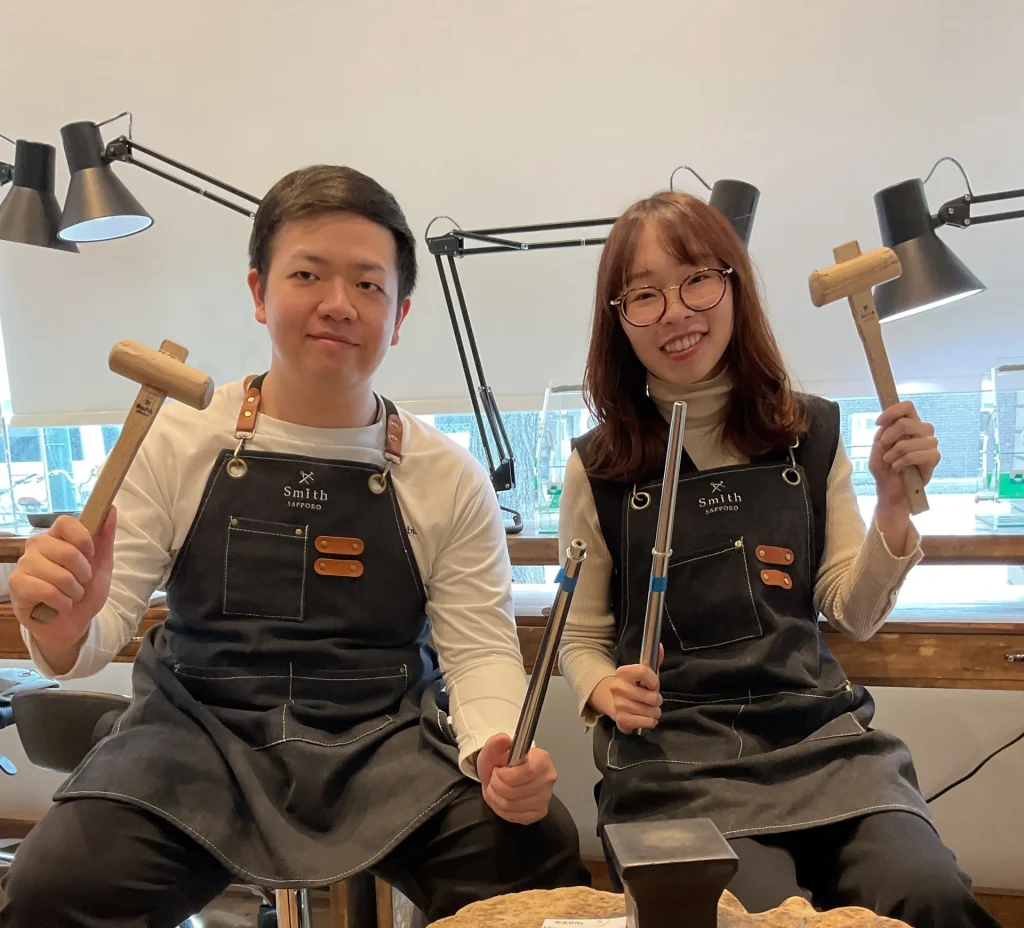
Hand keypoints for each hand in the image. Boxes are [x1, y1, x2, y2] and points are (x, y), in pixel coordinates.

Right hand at [9, 510, 116, 663]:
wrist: (73, 623)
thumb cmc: (85, 591)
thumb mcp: (103, 565)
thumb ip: (106, 537)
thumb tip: (112, 509)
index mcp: (58, 537)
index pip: (66, 522)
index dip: (83, 539)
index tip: (91, 554)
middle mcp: (37, 546)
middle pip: (68, 551)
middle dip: (84, 574)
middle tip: (81, 583)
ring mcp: (24, 564)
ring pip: (59, 575)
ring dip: (74, 592)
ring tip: (71, 596)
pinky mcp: (17, 584)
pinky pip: (47, 591)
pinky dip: (62, 603)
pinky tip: (60, 605)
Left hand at [476, 733, 556, 824]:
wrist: (504, 778)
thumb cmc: (502, 762)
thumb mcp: (494, 750)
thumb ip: (495, 743)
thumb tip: (504, 739)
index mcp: (542, 759)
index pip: (528, 772)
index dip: (508, 775)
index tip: (498, 770)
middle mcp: (548, 778)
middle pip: (516, 791)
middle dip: (496, 786)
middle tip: (493, 779)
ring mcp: (545, 798)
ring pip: (512, 805)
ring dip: (496, 797)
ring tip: (495, 788)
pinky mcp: (539, 813)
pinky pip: (514, 816)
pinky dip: (501, 809)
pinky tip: (502, 799)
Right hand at [604, 644, 662, 733]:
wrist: (615, 702)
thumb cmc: (634, 687)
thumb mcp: (643, 673)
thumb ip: (654, 660)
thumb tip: (661, 647)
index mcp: (622, 673)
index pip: (644, 671)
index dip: (654, 681)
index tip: (653, 685)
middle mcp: (617, 688)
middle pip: (652, 696)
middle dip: (656, 699)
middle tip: (650, 699)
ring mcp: (618, 705)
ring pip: (651, 711)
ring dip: (654, 712)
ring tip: (647, 708)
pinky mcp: (622, 720)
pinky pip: (647, 722)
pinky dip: (650, 722)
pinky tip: (644, 717)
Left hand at [869, 401, 939, 508]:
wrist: (891, 490)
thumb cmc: (885, 469)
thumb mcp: (877, 450)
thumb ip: (881, 435)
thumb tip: (886, 425)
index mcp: (909, 424)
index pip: (907, 406)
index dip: (892, 411)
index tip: (877, 422)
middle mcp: (922, 431)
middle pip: (905, 422)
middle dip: (888, 437)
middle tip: (883, 449)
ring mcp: (930, 443)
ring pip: (908, 441)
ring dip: (893, 453)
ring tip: (889, 462)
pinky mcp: (934, 457)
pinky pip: (917, 455)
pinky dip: (902, 462)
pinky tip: (897, 468)